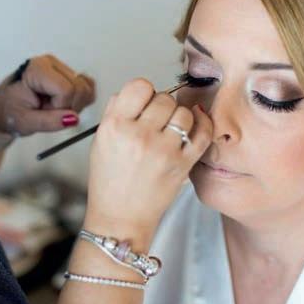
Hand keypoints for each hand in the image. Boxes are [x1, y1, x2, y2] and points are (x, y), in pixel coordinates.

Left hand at [0, 54, 95, 135]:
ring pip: (86, 88)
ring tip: (53, 107)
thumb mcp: (25, 122)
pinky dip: (80, 100)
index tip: (44, 111)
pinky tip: (63, 104)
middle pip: (79, 88)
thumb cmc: (8, 111)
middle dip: (69, 106)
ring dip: (74, 104)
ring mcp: (61, 66)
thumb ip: (49, 121)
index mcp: (36, 69)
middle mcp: (51, 63)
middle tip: (48, 111)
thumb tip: (74, 118)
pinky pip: (88, 86)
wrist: (1, 106)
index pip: (67, 89)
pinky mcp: (68, 72)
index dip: (61, 107)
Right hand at [85, 78, 212, 233]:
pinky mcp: (183, 164)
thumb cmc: (109, 181)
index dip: (144, 91)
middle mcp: (140, 135)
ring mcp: (164, 150)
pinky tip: (196, 124)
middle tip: (157, 120)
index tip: (144, 100)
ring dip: (180, 117)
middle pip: (165, 98)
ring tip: (171, 129)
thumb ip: (116, 111)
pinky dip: (203, 124)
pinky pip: (203, 132)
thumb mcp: (100, 140)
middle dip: (162, 105)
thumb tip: (134, 91)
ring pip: (185, 112)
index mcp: (115, 126)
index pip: (140, 85)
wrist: (120, 217)